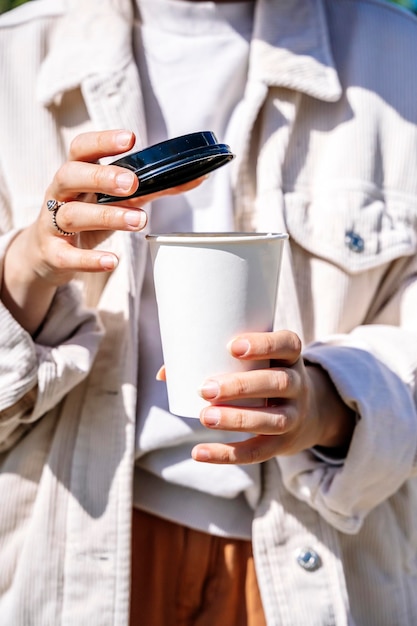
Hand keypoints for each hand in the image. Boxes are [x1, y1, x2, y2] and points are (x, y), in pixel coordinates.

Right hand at [1, 129, 203, 332]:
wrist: (46, 254)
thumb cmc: (88, 218)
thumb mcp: (114, 200)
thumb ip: (152, 188)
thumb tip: (197, 177)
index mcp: (76, 174)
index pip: (81, 149)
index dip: (102, 141)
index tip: (130, 139)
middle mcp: (61, 194)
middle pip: (70, 175)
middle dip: (101, 176)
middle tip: (132, 183)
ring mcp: (53, 224)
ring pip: (73, 214)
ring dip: (106, 216)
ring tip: (140, 220)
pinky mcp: (53, 254)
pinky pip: (67, 256)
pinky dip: (90, 260)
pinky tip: (113, 262)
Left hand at [191, 330, 354, 463]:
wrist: (307, 413)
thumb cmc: (262, 375)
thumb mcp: (254, 362)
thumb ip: (213, 359)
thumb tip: (164, 373)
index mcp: (290, 355)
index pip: (288, 344)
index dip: (264, 345)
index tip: (232, 347)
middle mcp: (298, 383)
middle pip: (278, 382)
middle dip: (241, 386)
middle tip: (205, 389)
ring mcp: (294, 415)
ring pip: (273, 419)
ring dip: (237, 419)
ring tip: (204, 417)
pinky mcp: (283, 444)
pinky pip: (258, 452)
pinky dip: (227, 454)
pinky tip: (199, 452)